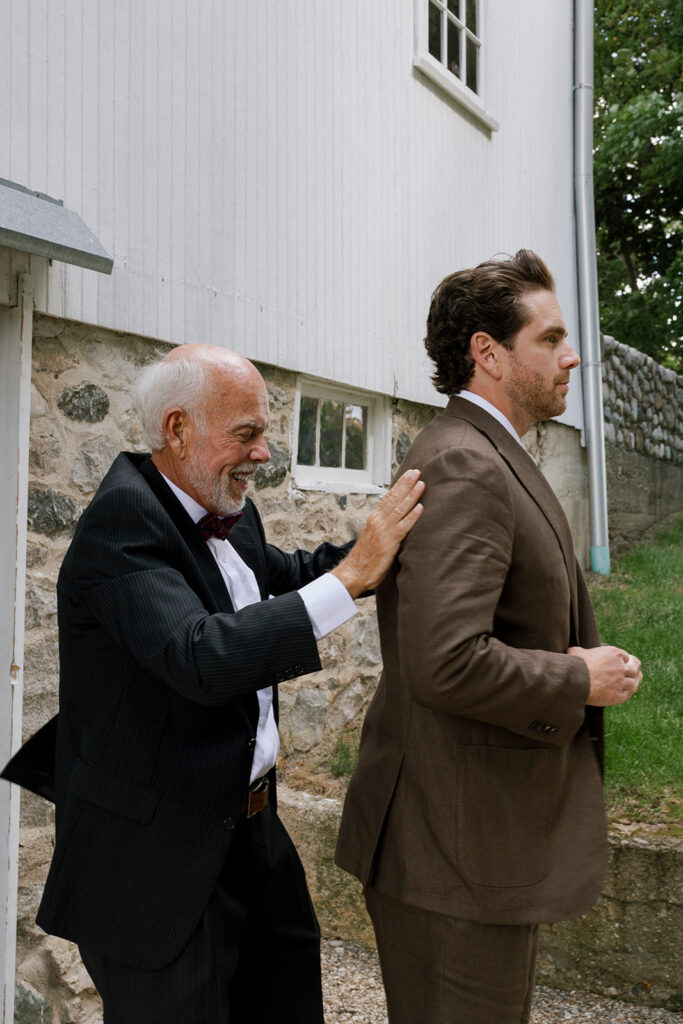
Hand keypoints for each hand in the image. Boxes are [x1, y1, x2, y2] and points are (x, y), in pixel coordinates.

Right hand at [331, 470, 424, 597]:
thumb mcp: (373, 537)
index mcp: (374, 519)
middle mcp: (378, 521)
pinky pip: (403, 527)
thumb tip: (395, 521)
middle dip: (406, 484)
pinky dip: (412, 516)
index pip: (388, 498)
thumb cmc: (364, 559)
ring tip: (421, 484)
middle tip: (416, 471)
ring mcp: (384, 531)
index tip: (409, 475)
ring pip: (400, 509)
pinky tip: (420, 508)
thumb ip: (384, 528)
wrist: (353, 573)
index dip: (399, 486)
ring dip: (412, 495)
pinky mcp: (389, 543)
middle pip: (394, 499)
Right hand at [567, 645, 641, 706]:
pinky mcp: (618, 696)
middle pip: (635, 667)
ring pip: (633, 682)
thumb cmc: (575, 666)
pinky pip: (628, 694)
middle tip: (637, 669)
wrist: (575, 682)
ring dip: (634, 682)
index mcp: (614, 653)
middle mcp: (620, 667)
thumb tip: (571, 650)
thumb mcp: (576, 652)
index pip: (624, 655)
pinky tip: (628, 692)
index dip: (624, 658)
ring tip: (634, 681)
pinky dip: (629, 692)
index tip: (623, 661)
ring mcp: (620, 682)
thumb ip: (580, 651)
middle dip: (636, 667)